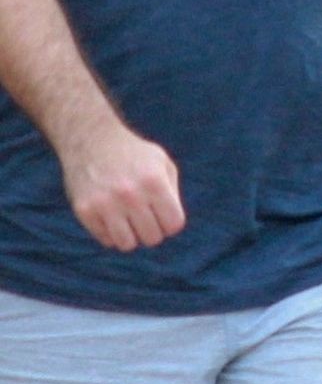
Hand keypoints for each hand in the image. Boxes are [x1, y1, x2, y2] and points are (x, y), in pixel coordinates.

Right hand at [60, 119, 185, 251]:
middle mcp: (130, 194)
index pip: (174, 225)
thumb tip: (172, 228)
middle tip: (142, 213)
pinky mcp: (85, 210)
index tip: (161, 212)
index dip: (169, 222)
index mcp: (154, 182)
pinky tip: (108, 213)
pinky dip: (110, 232)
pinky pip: (106, 240)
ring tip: (127, 217)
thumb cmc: (133, 154)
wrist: (91, 137)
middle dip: (150, 229)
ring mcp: (105, 203)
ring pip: (128, 245)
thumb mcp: (162, 163)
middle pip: (152, 238)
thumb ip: (173, 193)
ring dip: (130, 235)